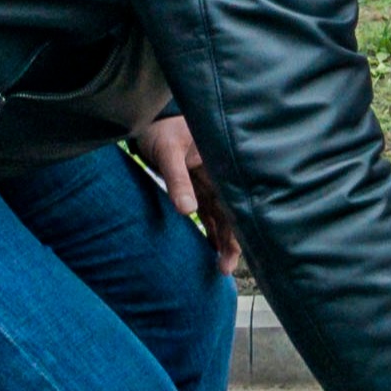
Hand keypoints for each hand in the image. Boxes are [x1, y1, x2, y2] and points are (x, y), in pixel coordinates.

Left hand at [134, 115, 239, 274]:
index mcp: (221, 164)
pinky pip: (208, 214)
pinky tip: (212, 250)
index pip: (237, 199)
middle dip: (232, 242)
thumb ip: (177, 180)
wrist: (148, 121)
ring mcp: (210, 184)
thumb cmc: (161, 131)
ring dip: (223, 241)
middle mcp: (220, 177)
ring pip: (221, 217)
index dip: (241, 224)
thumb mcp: (168, 152)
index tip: (240, 248)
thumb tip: (187, 211)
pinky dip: (211, 231)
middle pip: (231, 213)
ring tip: (222, 268)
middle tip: (226, 268)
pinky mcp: (197, 189)